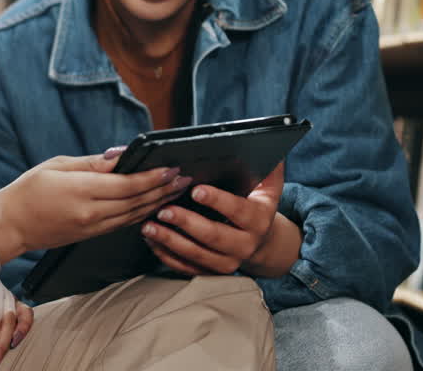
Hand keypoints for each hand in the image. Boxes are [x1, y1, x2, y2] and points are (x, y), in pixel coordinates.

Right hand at [0, 148, 191, 263]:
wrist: (10, 226)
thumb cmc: (29, 190)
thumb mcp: (58, 165)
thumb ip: (93, 163)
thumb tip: (121, 155)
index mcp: (83, 192)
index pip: (128, 185)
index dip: (154, 177)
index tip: (172, 167)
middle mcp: (92, 213)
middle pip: (138, 202)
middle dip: (164, 189)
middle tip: (185, 178)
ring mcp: (93, 228)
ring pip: (135, 216)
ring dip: (158, 203)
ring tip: (176, 191)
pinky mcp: (92, 235)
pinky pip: (124, 224)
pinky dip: (142, 213)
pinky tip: (153, 205)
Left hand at [141, 162, 300, 277]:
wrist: (262, 243)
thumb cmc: (256, 207)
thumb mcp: (268, 189)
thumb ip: (270, 170)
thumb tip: (273, 150)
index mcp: (258, 221)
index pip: (238, 210)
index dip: (217, 201)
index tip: (196, 190)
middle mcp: (245, 245)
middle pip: (214, 236)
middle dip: (186, 222)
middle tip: (164, 209)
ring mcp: (227, 262)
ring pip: (196, 254)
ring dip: (170, 240)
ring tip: (149, 226)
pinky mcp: (211, 272)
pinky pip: (186, 267)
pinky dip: (166, 255)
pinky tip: (151, 241)